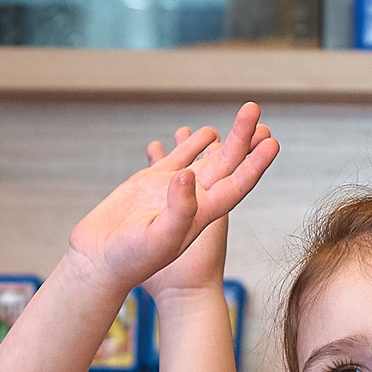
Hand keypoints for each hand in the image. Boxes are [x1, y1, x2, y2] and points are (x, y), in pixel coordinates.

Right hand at [72, 109, 277, 290]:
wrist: (100, 263)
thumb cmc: (130, 260)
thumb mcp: (159, 238)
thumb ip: (178, 209)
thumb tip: (188, 174)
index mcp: (202, 215)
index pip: (236, 185)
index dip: (255, 164)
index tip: (272, 143)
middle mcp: (193, 201)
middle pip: (226, 164)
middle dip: (242, 137)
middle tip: (254, 108)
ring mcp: (171, 190)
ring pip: (205, 158)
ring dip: (224, 138)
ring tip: (245, 117)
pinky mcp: (149, 183)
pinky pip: (177, 158)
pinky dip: (190, 144)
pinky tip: (202, 133)